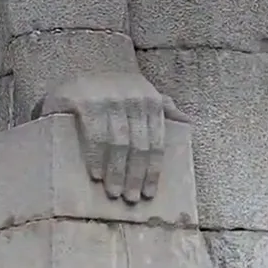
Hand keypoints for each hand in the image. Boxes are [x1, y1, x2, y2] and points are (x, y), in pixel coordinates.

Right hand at [38, 73, 189, 203]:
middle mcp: (134, 98)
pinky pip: (96, 135)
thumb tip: (187, 120)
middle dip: (135, 175)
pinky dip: (97, 157)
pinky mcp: (86, 102)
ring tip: (114, 192)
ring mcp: (110, 99)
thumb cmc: (114, 88)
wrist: (81, 68)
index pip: (156, 142)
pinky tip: (97, 175)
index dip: (153, 170)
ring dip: (117, 171)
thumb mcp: (140, 92)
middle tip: (131, 199)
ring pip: (119, 143)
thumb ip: (162, 105)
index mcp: (151, 100)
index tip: (149, 193)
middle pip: (138, 145)